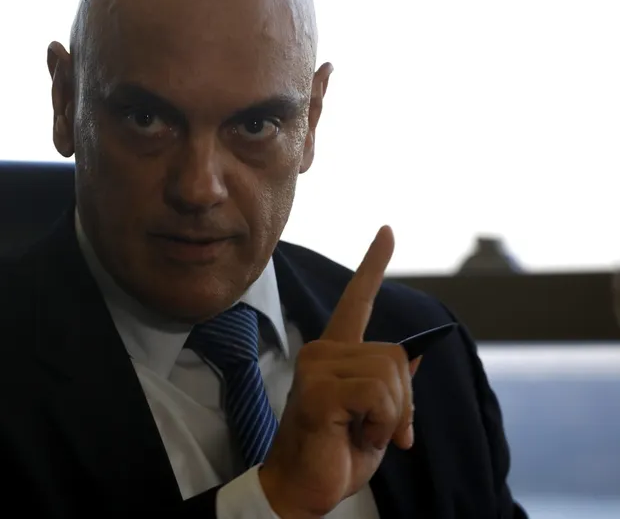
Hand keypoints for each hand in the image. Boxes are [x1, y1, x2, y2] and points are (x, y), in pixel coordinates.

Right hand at [258, 226, 417, 518]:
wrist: (305, 488)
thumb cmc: (336, 453)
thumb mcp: (376, 418)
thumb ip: (391, 386)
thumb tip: (415, 358)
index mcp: (334, 354)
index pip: (356, 300)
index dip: (373, 264)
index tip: (387, 231)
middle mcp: (321, 352)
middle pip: (396, 354)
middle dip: (404, 401)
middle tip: (383, 433)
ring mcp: (316, 368)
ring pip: (392, 375)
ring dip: (393, 416)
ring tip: (364, 434)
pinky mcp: (319, 391)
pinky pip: (378, 396)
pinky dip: (382, 424)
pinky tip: (356, 436)